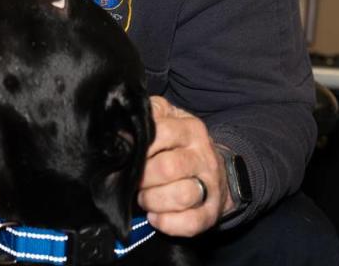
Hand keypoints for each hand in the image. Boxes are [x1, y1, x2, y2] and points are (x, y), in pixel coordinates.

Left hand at [138, 96, 232, 235]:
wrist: (215, 171)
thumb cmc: (180, 146)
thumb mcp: (169, 121)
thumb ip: (151, 115)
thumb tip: (123, 125)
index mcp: (191, 129)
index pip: (162, 133)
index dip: (139, 147)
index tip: (127, 155)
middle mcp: (203, 155)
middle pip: (168, 167)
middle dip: (143, 179)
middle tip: (134, 182)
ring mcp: (210, 184)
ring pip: (181, 195)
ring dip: (153, 201)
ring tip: (144, 198)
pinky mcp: (211, 212)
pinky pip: (191, 222)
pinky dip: (168, 223)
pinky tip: (155, 217)